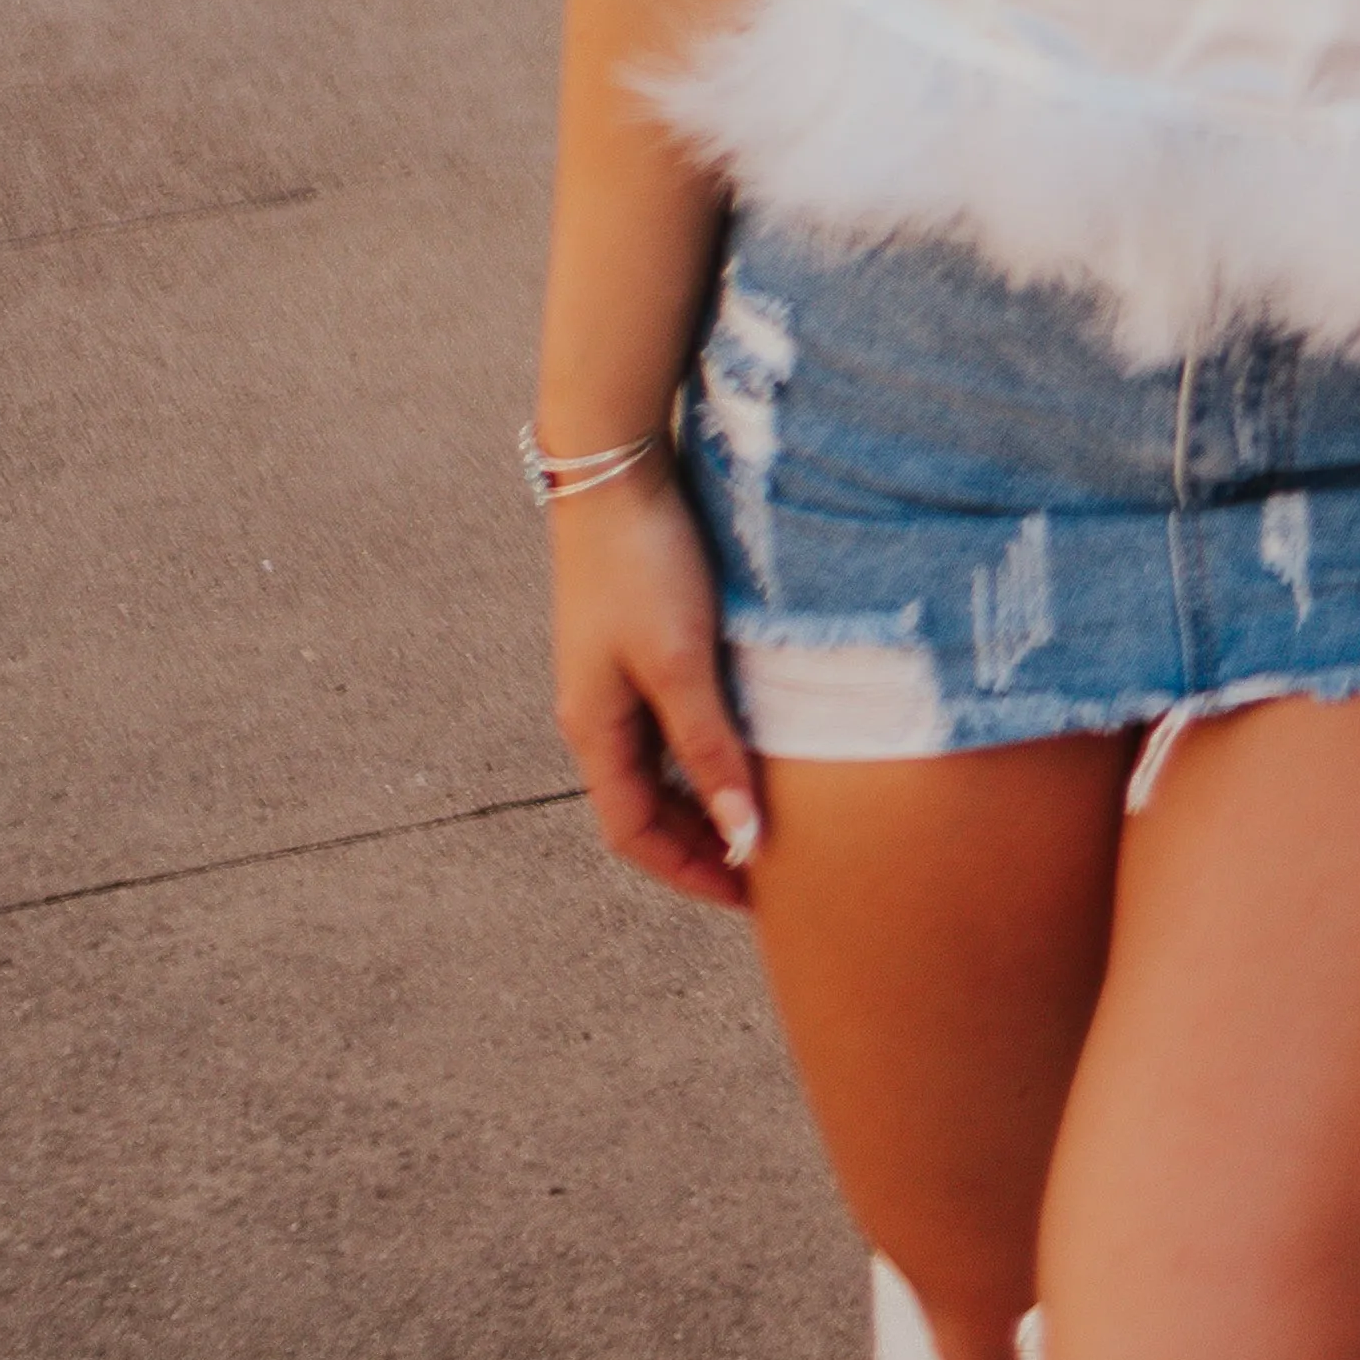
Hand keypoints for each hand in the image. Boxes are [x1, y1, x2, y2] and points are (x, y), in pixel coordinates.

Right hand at [548, 460, 762, 912]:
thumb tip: (743, 841)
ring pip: (659, 760)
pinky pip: (669, 716)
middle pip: (644, 802)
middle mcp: (596, 710)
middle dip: (699, 840)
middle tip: (766, 863)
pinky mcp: (638, 636)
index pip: (634, 833)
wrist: (616, 464)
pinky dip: (706, 743)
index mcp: (593, 728)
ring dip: (705, 791)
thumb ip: (711, 752)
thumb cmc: (645, 564)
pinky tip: (751, 734)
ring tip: (766, 807)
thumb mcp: (682, 664)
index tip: (749, 895)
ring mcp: (613, 673)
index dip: (689, 870)